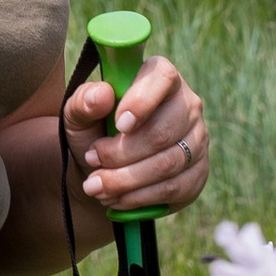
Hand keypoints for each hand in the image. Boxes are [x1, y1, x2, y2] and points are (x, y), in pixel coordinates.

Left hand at [66, 55, 208, 216]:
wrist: (103, 171)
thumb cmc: (93, 133)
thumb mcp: (78, 115)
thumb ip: (84, 102)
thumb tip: (102, 96)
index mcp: (158, 77)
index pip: (163, 77)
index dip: (142, 101)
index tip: (119, 125)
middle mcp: (186, 105)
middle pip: (163, 131)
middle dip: (121, 153)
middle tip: (92, 160)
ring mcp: (197, 139)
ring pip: (168, 164)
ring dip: (126, 179)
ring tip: (96, 186)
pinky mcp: (198, 172)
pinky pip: (173, 188)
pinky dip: (140, 197)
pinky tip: (116, 198)